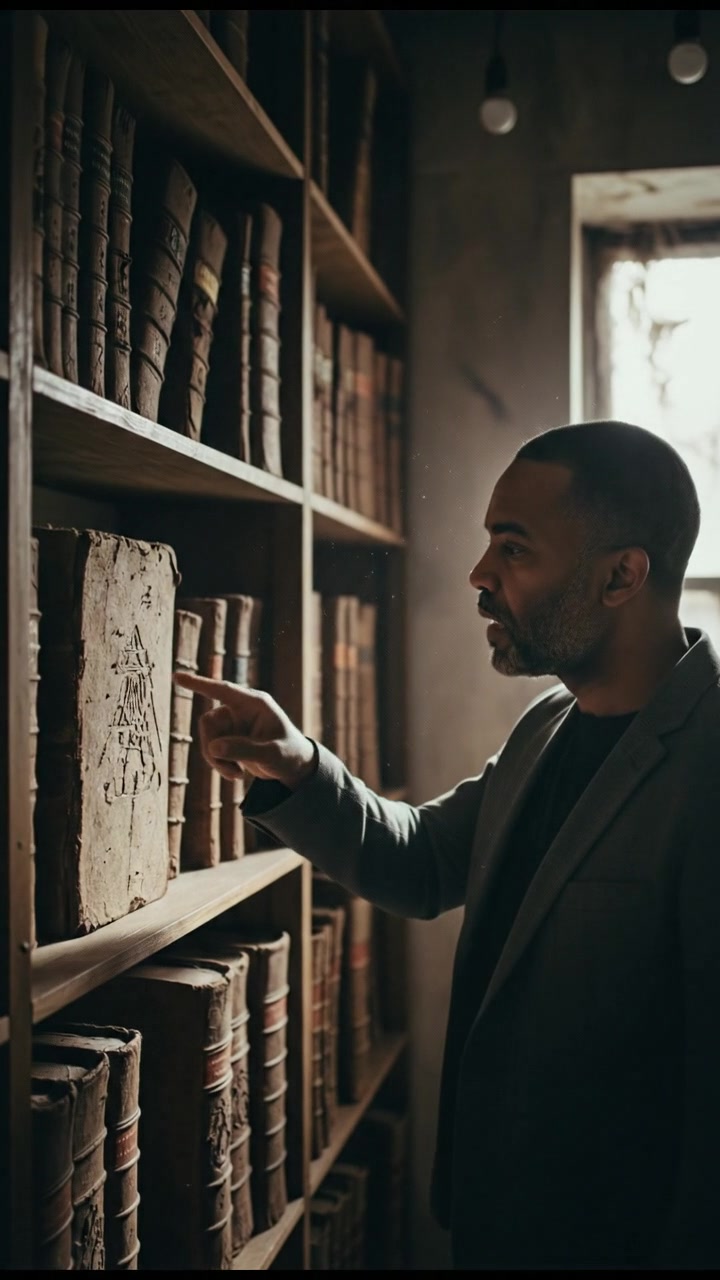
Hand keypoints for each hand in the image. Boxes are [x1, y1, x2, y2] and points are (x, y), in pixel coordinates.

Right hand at [171, 671, 317, 789]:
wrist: (293, 765)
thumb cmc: (289, 754)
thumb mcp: (271, 755)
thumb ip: (244, 750)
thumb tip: (214, 748)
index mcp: (255, 703)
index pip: (223, 690)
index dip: (199, 684)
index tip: (177, 676)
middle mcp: (241, 709)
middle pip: (208, 722)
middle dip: (213, 748)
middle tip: (229, 769)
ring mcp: (234, 722)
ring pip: (208, 737)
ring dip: (216, 759)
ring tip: (237, 774)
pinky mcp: (229, 736)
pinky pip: (211, 748)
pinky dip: (219, 763)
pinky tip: (237, 773)